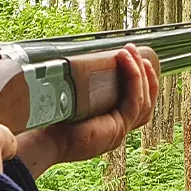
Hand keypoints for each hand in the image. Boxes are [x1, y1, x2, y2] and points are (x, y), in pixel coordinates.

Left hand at [15, 44, 158, 178]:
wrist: (44, 141)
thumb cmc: (52, 122)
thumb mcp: (74, 102)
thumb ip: (83, 90)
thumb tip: (81, 62)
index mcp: (109, 126)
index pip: (136, 105)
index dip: (141, 83)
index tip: (135, 60)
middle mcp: (118, 130)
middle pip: (145, 102)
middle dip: (144, 74)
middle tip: (134, 50)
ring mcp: (120, 131)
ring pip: (143, 100)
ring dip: (140, 72)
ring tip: (131, 50)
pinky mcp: (117, 128)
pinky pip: (134, 101)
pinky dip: (133, 79)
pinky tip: (125, 60)